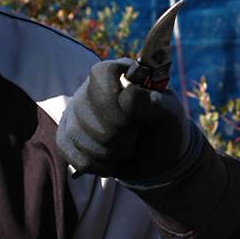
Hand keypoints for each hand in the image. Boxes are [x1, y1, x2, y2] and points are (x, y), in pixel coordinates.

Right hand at [58, 58, 202, 186]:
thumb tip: (126, 99)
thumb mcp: (172, 114)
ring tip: (126, 151)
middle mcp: (90, 89)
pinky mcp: (68, 137)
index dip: (113, 102)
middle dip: (116, 135)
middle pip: (86, 110)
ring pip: (76, 134)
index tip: (133, 123)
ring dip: (107, 152)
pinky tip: (111, 163)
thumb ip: (157, 103)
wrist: (157, 155)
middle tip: (134, 138)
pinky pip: (70, 154)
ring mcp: (75, 113)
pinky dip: (96, 166)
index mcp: (117, 72)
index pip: (100, 75)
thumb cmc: (164, 127)